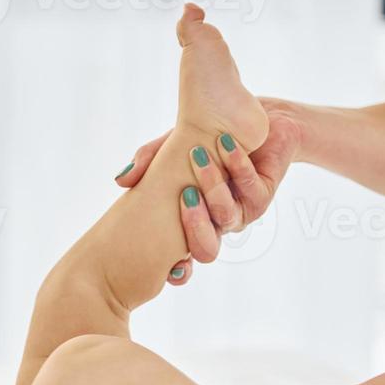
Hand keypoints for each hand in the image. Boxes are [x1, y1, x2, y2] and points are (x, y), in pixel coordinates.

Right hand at [116, 100, 304, 281]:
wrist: (246, 113)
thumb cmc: (203, 136)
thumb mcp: (169, 145)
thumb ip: (147, 161)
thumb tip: (122, 181)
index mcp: (190, 221)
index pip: (182, 259)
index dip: (178, 270)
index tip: (171, 265)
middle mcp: (215, 223)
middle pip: (206, 250)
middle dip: (195, 228)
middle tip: (186, 196)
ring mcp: (240, 211)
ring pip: (226, 217)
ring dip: (212, 186)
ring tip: (200, 156)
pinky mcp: (262, 193)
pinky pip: (249, 189)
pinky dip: (236, 165)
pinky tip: (225, 144)